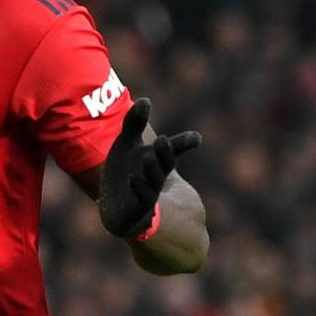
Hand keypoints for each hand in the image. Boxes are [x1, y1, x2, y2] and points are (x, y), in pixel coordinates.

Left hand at [96, 98, 200, 240]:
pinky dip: (138, 192)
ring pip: (151, 185)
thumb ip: (135, 123)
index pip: (170, 153)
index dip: (182, 144)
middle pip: (162, 168)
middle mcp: (153, 182)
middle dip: (163, 155)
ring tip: (149, 158)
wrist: (118, 212)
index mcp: (156, 166)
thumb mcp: (127, 146)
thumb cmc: (125, 174)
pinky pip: (137, 203)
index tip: (196, 138)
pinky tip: (134, 180)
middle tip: (162, 140)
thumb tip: (146, 99)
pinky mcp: (131, 215)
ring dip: (152, 172)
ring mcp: (144, 199)